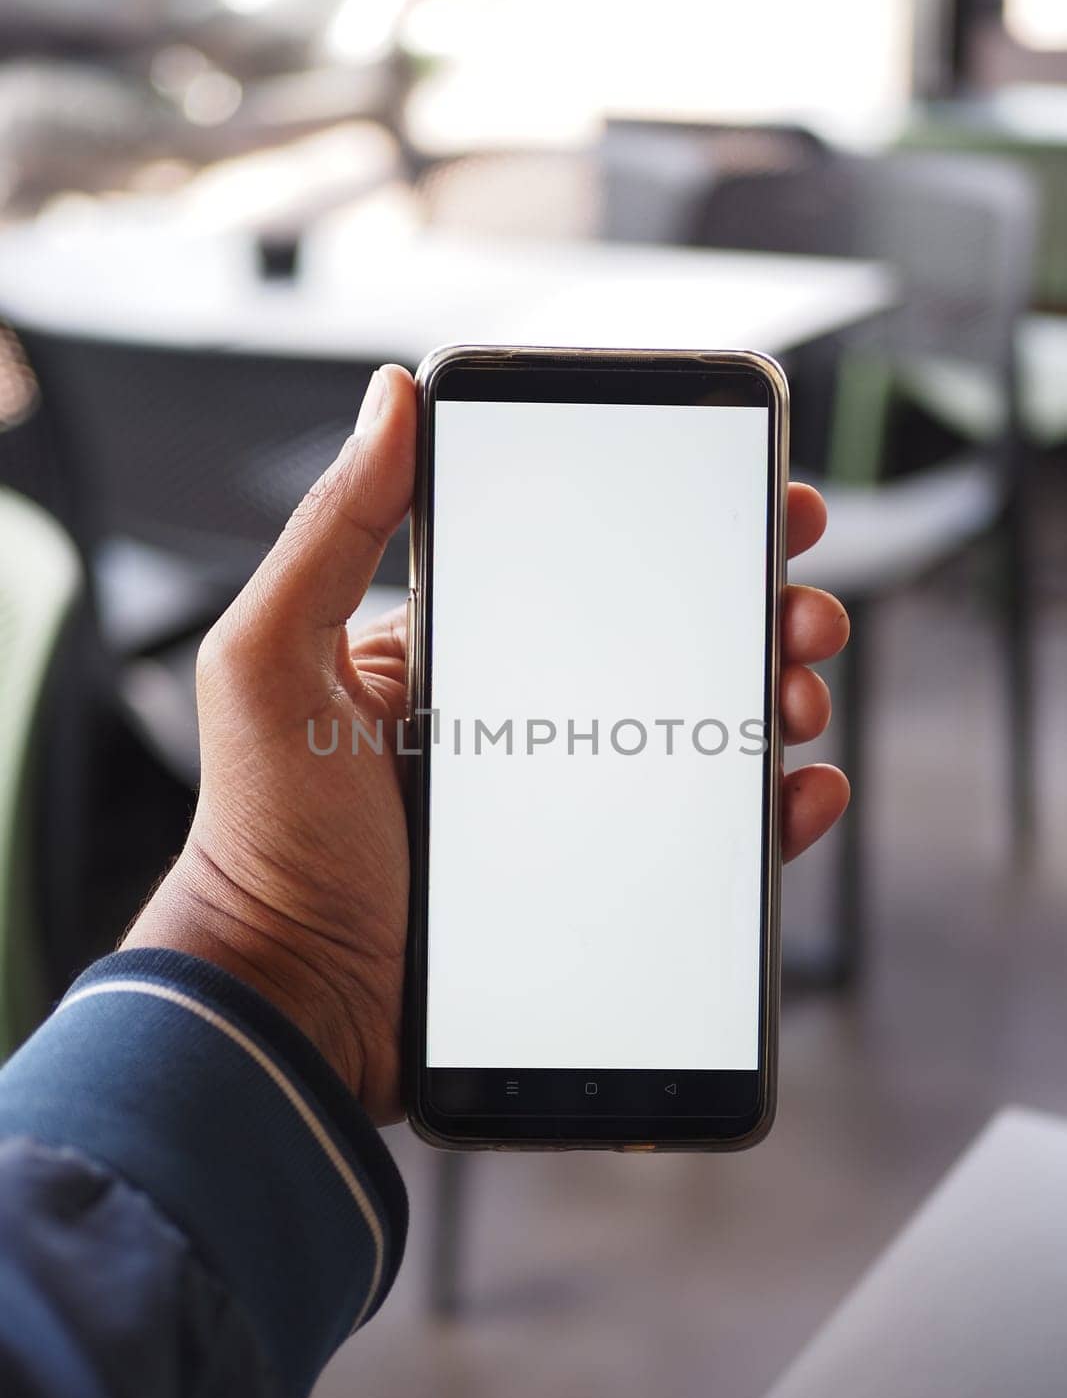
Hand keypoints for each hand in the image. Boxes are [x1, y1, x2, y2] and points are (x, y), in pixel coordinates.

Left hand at [123, 364, 849, 1120]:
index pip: (593, 570)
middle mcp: (527, 720)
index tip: (755, 502)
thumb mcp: (272, 661)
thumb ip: (331, 528)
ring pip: (704, 735)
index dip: (681, 530)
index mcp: (464, 654)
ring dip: (775, 699)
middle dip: (755, 613)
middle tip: (800, 610)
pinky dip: (772, 813)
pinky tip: (800, 791)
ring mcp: (572, 807)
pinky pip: (707, 841)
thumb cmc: (263, 836)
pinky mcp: (601, 889)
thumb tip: (392, 396)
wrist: (292, 1000)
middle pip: (671, 647)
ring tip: (797, 694)